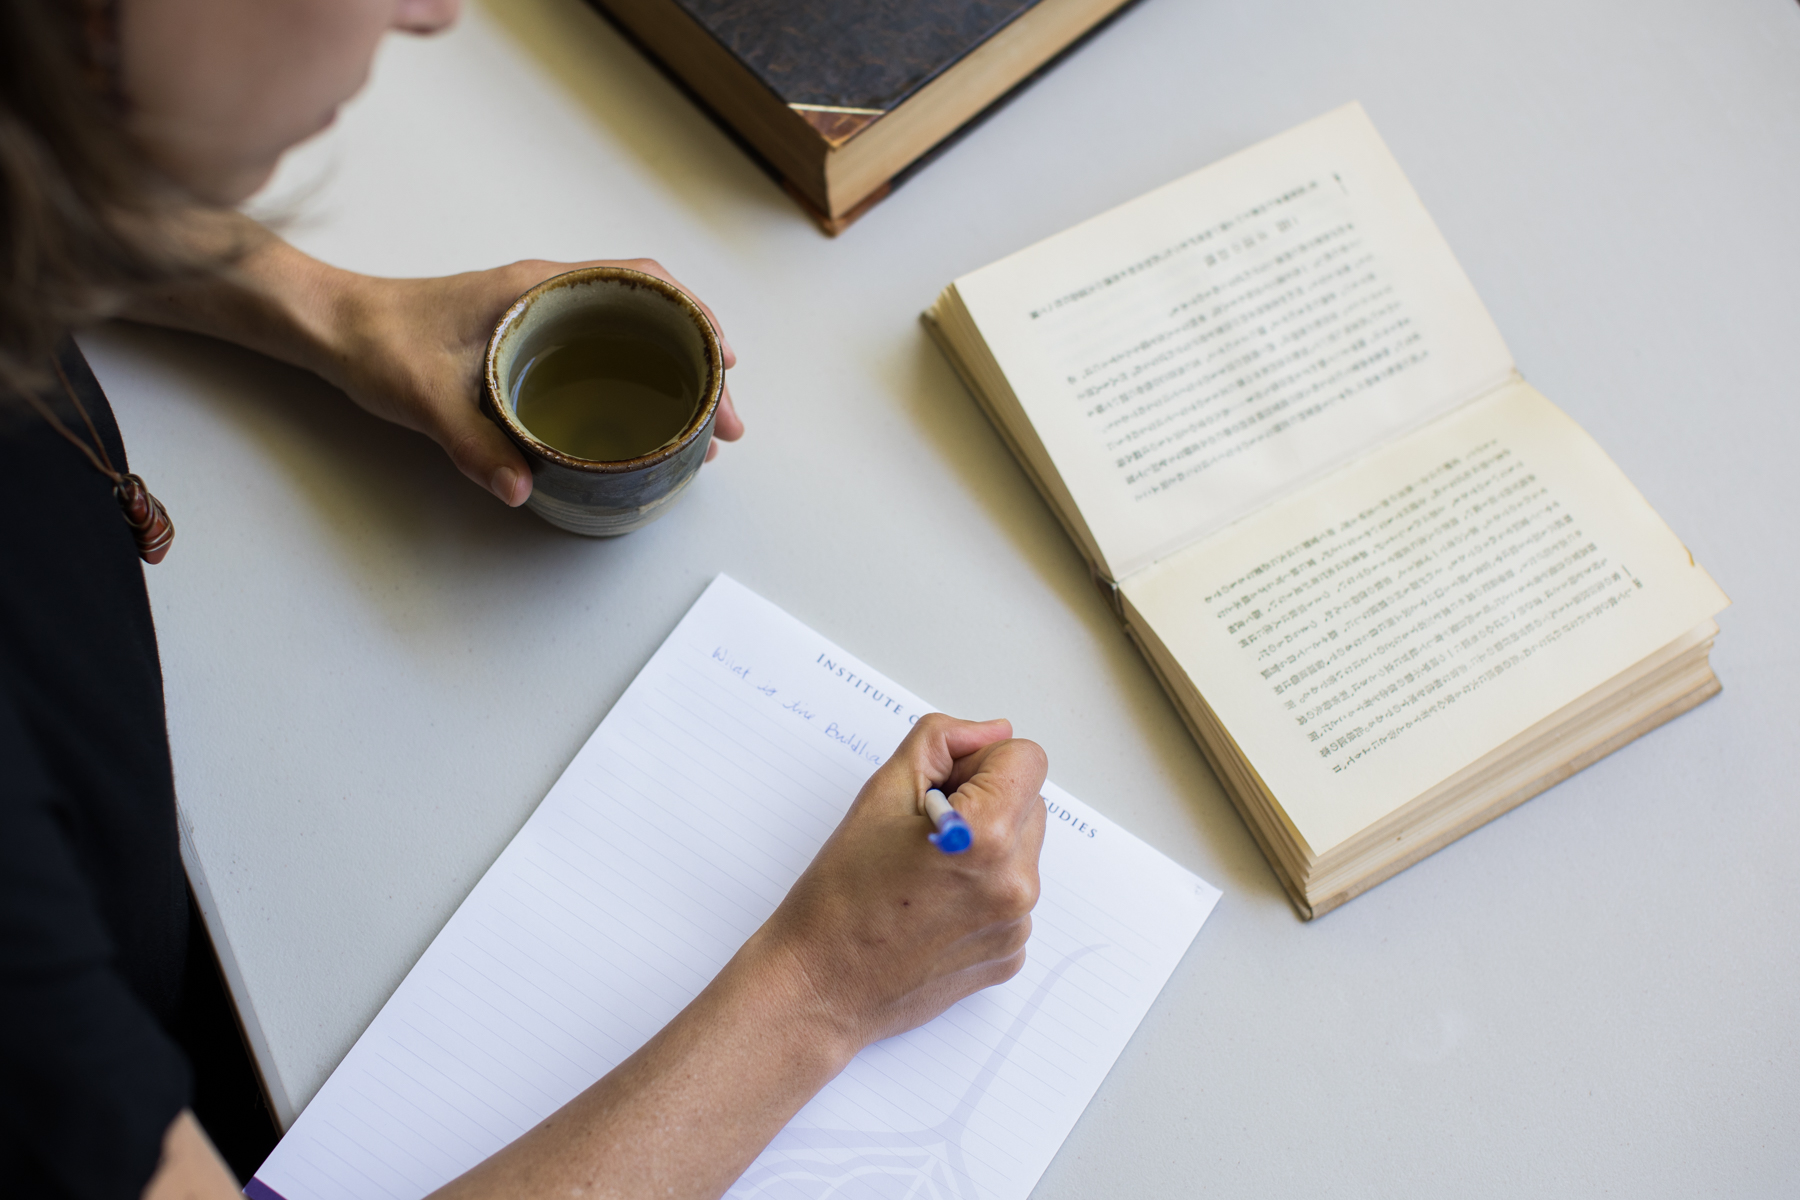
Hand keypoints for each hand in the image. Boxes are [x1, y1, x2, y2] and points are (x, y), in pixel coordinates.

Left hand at [319, 256, 744, 505]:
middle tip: (722, 423)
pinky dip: (640, 378)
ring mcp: (541, 314)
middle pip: (652, 312)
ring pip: (632, 332)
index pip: (643, 281)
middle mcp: (548, 293)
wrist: (330, 326)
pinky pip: (603, 348)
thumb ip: (473, 445)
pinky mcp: (529, 339)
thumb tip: (523, 491)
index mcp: (538, 286)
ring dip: (674, 374)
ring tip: (699, 430)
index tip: (722, 361)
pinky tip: (645, 420)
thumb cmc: (374, 340)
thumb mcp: (423, 397)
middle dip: (700, 362)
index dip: (695, 316)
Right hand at [741, 713, 1048, 1055]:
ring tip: (925, 874)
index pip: (1025, 759)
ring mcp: (1017, 925)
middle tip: (923, 831)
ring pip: (1020, 851)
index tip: (942, 789)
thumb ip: (941, 743)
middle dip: (985, 802)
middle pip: (1029, 803)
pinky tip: (933, 908)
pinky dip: (981, 893)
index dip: (979, 763)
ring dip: (986, 847)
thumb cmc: (840, 894)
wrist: (820, 986)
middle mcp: (1016, 883)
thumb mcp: (880, 792)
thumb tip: (993, 732)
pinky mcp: (1011, 954)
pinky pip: (1011, 898)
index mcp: (988, 835)